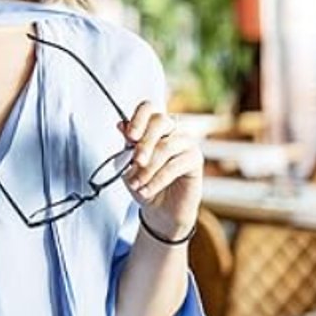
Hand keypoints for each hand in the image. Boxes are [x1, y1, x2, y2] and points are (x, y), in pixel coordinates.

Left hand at [119, 101, 203, 240]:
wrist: (159, 208)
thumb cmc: (143, 181)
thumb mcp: (127, 163)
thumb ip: (127, 144)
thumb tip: (121, 124)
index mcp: (152, 126)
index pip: (148, 108)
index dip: (139, 118)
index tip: (129, 135)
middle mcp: (172, 129)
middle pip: (160, 121)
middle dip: (144, 143)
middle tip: (136, 162)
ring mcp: (186, 143)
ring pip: (166, 147)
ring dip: (148, 168)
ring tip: (136, 184)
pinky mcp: (195, 159)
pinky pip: (174, 166)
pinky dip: (156, 180)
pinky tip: (146, 190)